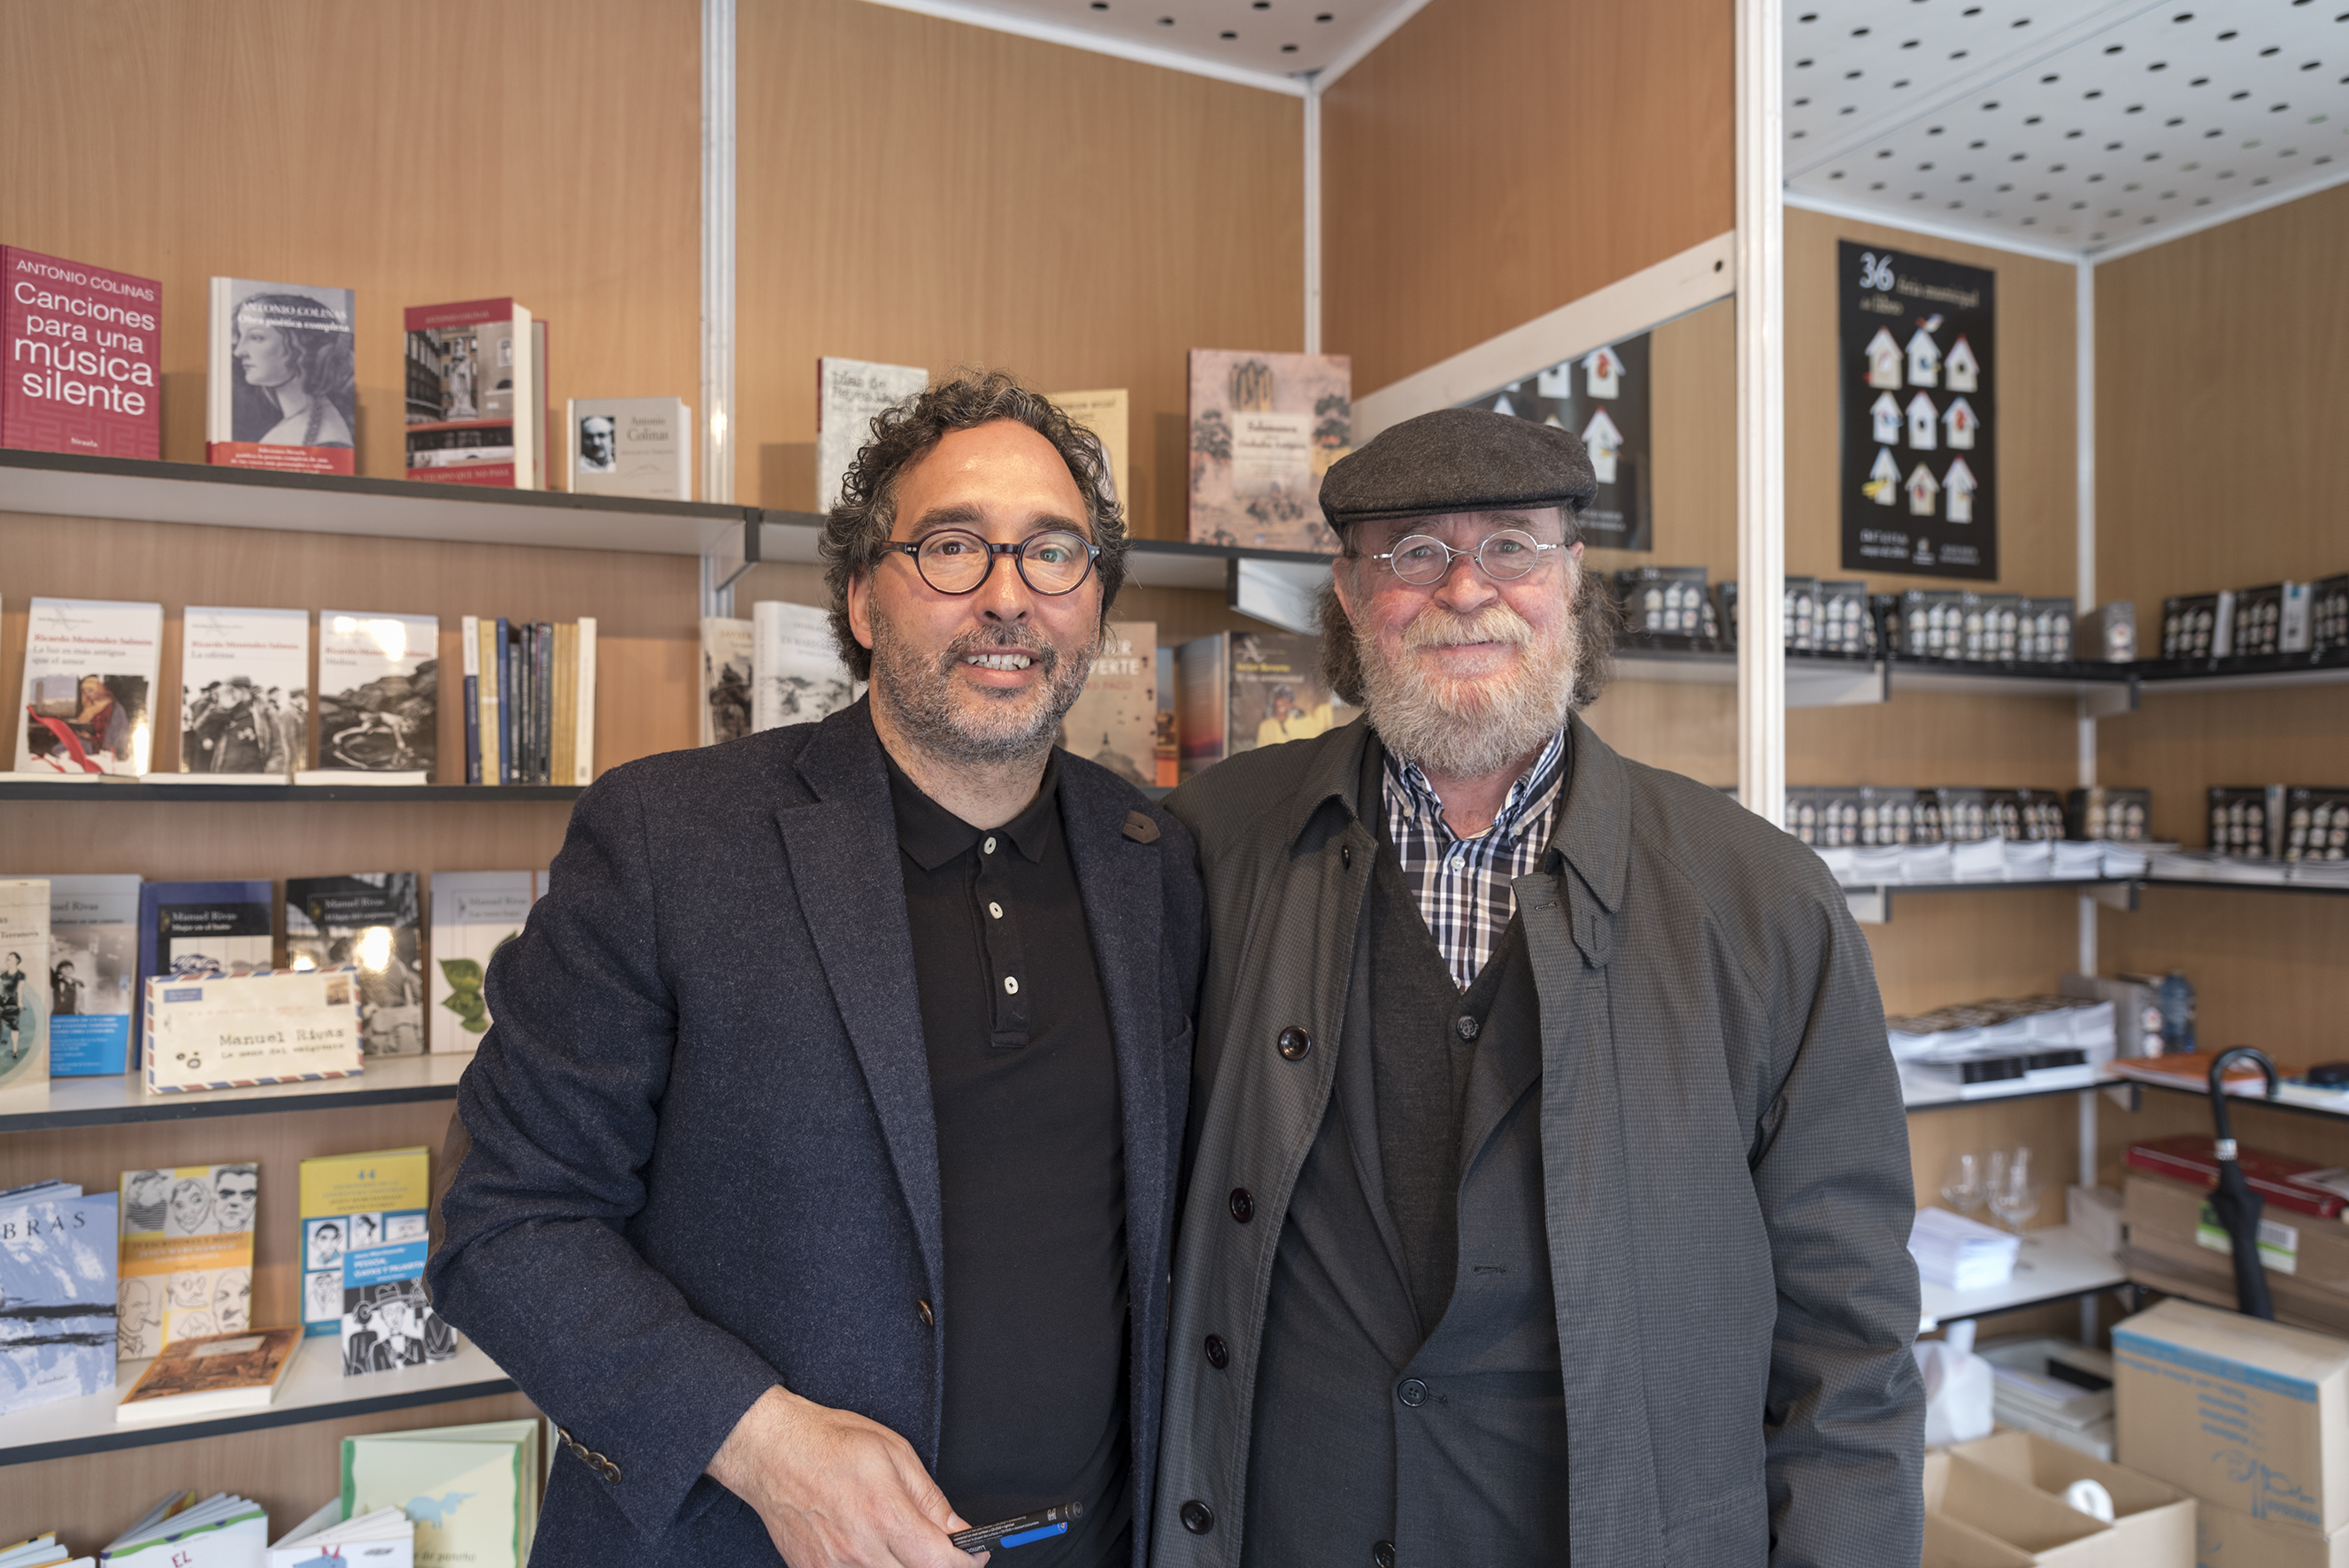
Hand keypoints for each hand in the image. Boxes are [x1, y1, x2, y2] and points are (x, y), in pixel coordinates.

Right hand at [709, 1386, 986, 1567]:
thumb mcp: (894, 1453)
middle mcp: (859, 1549)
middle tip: (942, 1551)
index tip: (974, 1554)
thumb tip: (957, 1530)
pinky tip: (875, 1551)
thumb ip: (930, 1499)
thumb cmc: (828, 1442)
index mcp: (884, 1514)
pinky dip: (873, 1567)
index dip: (966, 1562)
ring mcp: (834, 1567)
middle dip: (938, 1566)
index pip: (941, 1562)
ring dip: (905, 1567)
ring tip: (905, 1548)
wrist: (771, 1451)